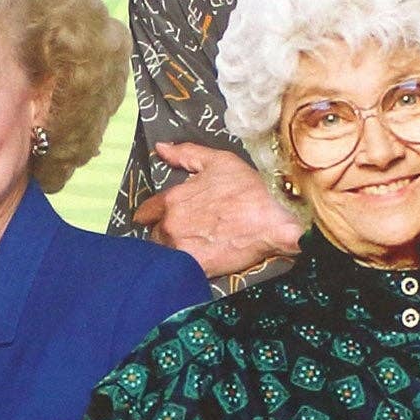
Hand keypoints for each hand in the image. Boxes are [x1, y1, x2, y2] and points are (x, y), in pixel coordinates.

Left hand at [133, 141, 301, 279]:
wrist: (273, 222)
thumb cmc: (248, 189)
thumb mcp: (218, 161)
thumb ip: (185, 154)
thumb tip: (160, 148)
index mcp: (172, 200)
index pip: (146, 212)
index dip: (152, 214)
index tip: (160, 217)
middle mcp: (170, 225)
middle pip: (154, 235)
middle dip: (164, 234)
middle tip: (183, 234)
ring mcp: (181, 249)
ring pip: (164, 254)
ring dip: (172, 251)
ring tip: (190, 250)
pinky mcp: (195, 268)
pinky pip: (178, 271)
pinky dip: (182, 268)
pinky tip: (194, 265)